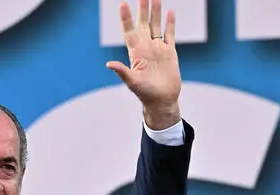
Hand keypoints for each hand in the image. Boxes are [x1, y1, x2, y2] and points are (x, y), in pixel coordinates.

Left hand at [107, 0, 180, 129]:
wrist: (162, 100)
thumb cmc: (145, 94)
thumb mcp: (132, 82)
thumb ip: (122, 72)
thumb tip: (109, 64)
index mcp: (135, 53)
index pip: (129, 31)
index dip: (126, 18)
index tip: (123, 4)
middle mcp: (146, 48)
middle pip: (143, 24)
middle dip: (142, 10)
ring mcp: (158, 49)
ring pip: (156, 26)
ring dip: (155, 12)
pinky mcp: (170, 52)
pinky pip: (169, 34)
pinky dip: (170, 24)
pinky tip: (170, 12)